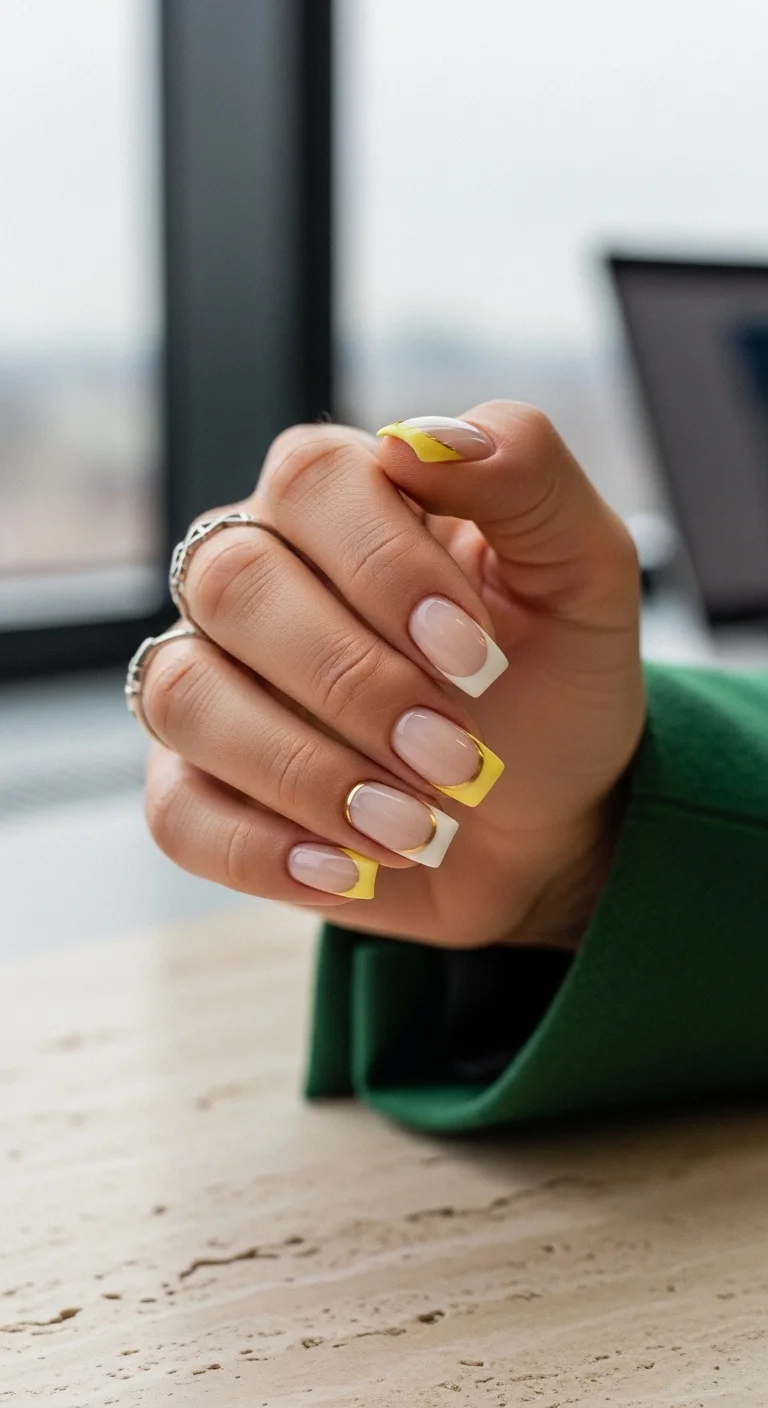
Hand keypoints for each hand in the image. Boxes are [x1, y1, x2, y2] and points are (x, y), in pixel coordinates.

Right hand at [142, 401, 643, 949]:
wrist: (542, 825)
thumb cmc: (554, 688)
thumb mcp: (582, 574)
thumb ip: (526, 473)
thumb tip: (420, 438)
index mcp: (342, 500)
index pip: (313, 480)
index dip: (386, 566)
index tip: (476, 657)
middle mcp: (254, 575)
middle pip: (233, 583)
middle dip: (354, 681)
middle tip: (457, 755)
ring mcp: (213, 682)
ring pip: (187, 694)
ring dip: (308, 770)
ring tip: (417, 827)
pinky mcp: (198, 788)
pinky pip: (177, 812)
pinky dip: (267, 850)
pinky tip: (353, 867)